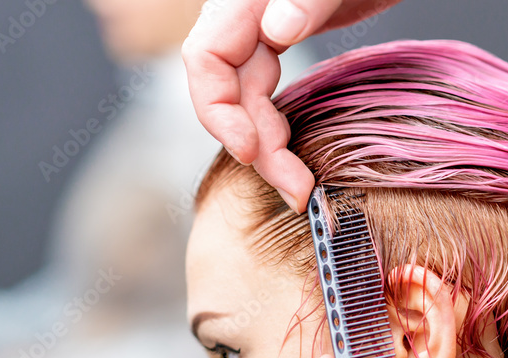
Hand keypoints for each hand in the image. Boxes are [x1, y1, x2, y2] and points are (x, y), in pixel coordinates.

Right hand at [182, 0, 400, 211]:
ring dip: (271, 146)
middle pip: (228, 92)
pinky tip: (299, 151)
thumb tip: (276, 29)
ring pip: (250, 98)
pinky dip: (281, 123)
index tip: (254, 152)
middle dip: (258, 147)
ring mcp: (264, 27)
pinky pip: (269, 89)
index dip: (220, 113)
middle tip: (298, 192)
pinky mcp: (289, 36)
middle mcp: (245, 15)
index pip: (204, 61)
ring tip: (303, 186)